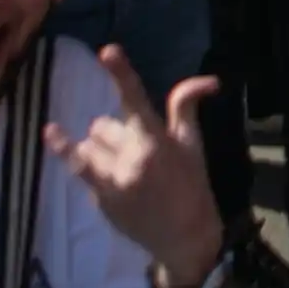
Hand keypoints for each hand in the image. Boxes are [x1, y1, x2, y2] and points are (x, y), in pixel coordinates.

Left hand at [45, 45, 224, 287]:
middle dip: (113, 132)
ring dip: (97, 150)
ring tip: (119, 165)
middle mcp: (131, 158)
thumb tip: (208, 80)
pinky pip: (80, 170)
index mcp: (157, 140)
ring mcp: (112, 181)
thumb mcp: (192, 145)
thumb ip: (186, 109)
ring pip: (86, 147)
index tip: (106, 50)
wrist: (183, 237)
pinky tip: (98, 170)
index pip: (136, 99)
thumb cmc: (192, 185)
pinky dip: (87, 166)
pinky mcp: (100, 200)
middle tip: (135, 149)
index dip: (121, 72)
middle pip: (102, 126)